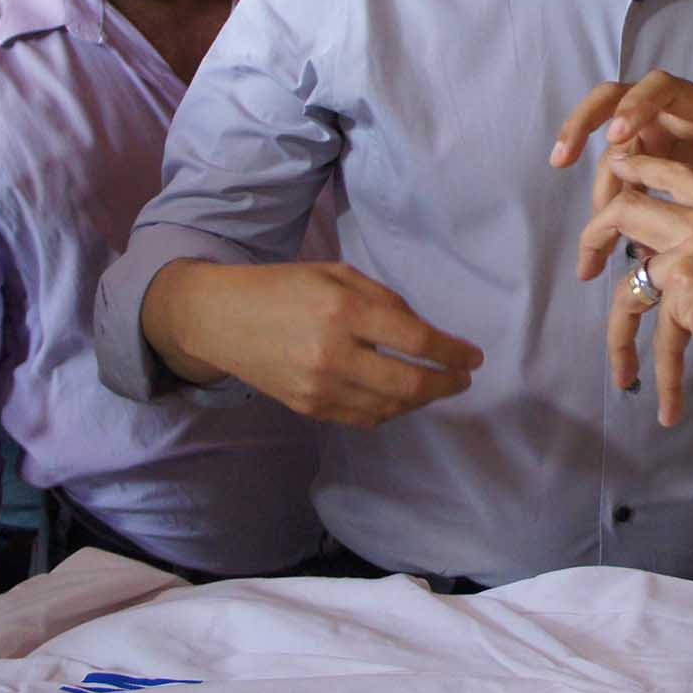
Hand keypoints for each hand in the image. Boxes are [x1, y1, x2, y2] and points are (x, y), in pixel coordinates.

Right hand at [146, 259, 482, 427]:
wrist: (219, 319)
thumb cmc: (283, 287)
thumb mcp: (336, 274)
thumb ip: (383, 301)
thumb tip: (425, 334)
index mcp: (343, 312)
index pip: (415, 341)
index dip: (452, 353)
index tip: (473, 357)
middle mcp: (332, 355)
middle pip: (408, 385)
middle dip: (445, 385)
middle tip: (462, 379)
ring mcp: (318, 388)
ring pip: (388, 408)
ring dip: (419, 401)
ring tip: (433, 385)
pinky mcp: (306, 408)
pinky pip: (362, 418)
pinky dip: (388, 411)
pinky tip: (397, 397)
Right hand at [554, 70, 692, 272]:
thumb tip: (656, 249)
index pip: (659, 88)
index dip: (634, 107)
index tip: (616, 137)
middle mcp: (668, 109)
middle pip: (612, 101)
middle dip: (581, 126)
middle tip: (561, 159)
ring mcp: (655, 127)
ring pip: (613, 150)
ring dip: (600, 188)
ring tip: (594, 241)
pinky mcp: (651, 149)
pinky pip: (623, 170)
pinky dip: (613, 199)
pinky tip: (606, 237)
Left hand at [579, 150, 692, 426]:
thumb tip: (675, 278)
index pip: (673, 174)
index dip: (635, 170)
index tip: (614, 176)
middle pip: (626, 210)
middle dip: (593, 236)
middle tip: (585, 268)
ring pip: (628, 285)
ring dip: (618, 336)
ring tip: (621, 370)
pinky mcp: (686, 291)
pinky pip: (659, 339)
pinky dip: (661, 378)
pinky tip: (667, 407)